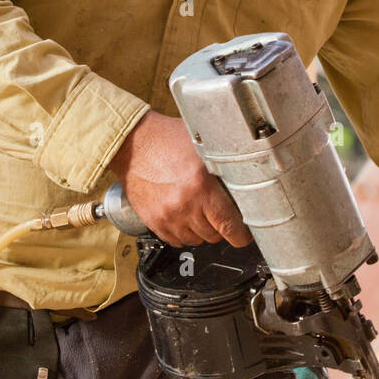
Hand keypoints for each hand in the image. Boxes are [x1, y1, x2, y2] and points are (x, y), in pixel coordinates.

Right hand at [111, 110, 251, 248]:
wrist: (133, 142)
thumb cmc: (167, 138)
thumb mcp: (203, 145)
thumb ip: (223, 164)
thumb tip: (245, 175)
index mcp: (201, 186)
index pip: (229, 224)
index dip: (241, 234)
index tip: (244, 235)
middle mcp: (184, 205)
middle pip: (213, 235)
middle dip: (221, 228)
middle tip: (221, 214)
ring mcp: (167, 216)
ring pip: (195, 240)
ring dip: (201, 231)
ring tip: (200, 212)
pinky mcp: (153, 221)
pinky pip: (175, 241)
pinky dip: (183, 233)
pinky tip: (184, 217)